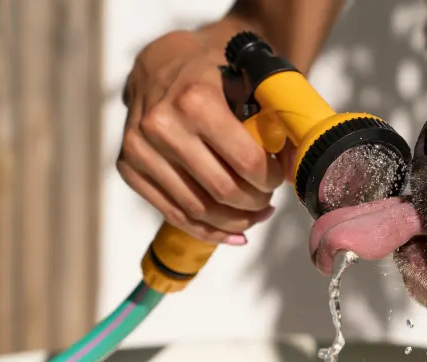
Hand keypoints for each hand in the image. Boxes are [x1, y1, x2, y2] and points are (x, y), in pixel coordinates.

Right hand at [117, 30, 289, 244]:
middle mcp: (161, 126)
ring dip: (235, 221)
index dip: (270, 179)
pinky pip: (174, 214)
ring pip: (198, 210)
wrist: (160, 63)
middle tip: (268, 200)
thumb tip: (298, 164)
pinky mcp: (128, 168)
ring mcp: (140, 149)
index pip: (246, 162)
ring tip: (255, 215)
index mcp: (195, 100)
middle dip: (255, 202)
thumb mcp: (249, 79)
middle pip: (223, 191)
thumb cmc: (213, 72)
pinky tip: (233, 233)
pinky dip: (208, 231)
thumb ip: (276, 116)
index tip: (278, 178)